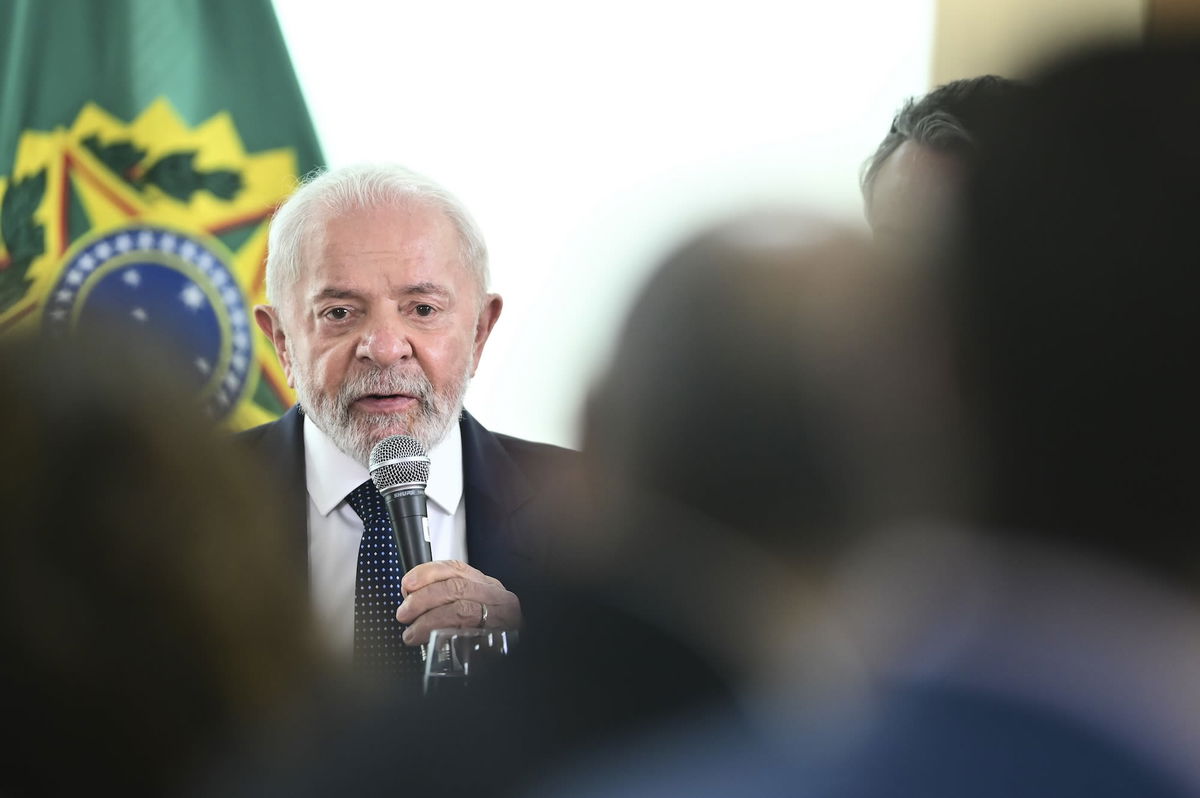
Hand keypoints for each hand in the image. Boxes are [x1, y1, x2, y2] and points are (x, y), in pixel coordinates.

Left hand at [395, 560, 521, 645]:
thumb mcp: (472, 608)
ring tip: (412, 633)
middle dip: (423, 599)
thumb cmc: (488, 634)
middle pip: (456, 588)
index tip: (407, 583)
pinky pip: (469, 635)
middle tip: (404, 613)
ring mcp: (501, 618)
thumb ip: (448, 600)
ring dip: (429, 620)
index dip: (428, 573)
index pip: (456, 568)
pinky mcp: (499, 640)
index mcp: (486, 586)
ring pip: (461, 609)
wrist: (516, 659)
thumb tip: (411, 600)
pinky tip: (432, 642)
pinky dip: (446, 636)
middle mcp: (497, 597)